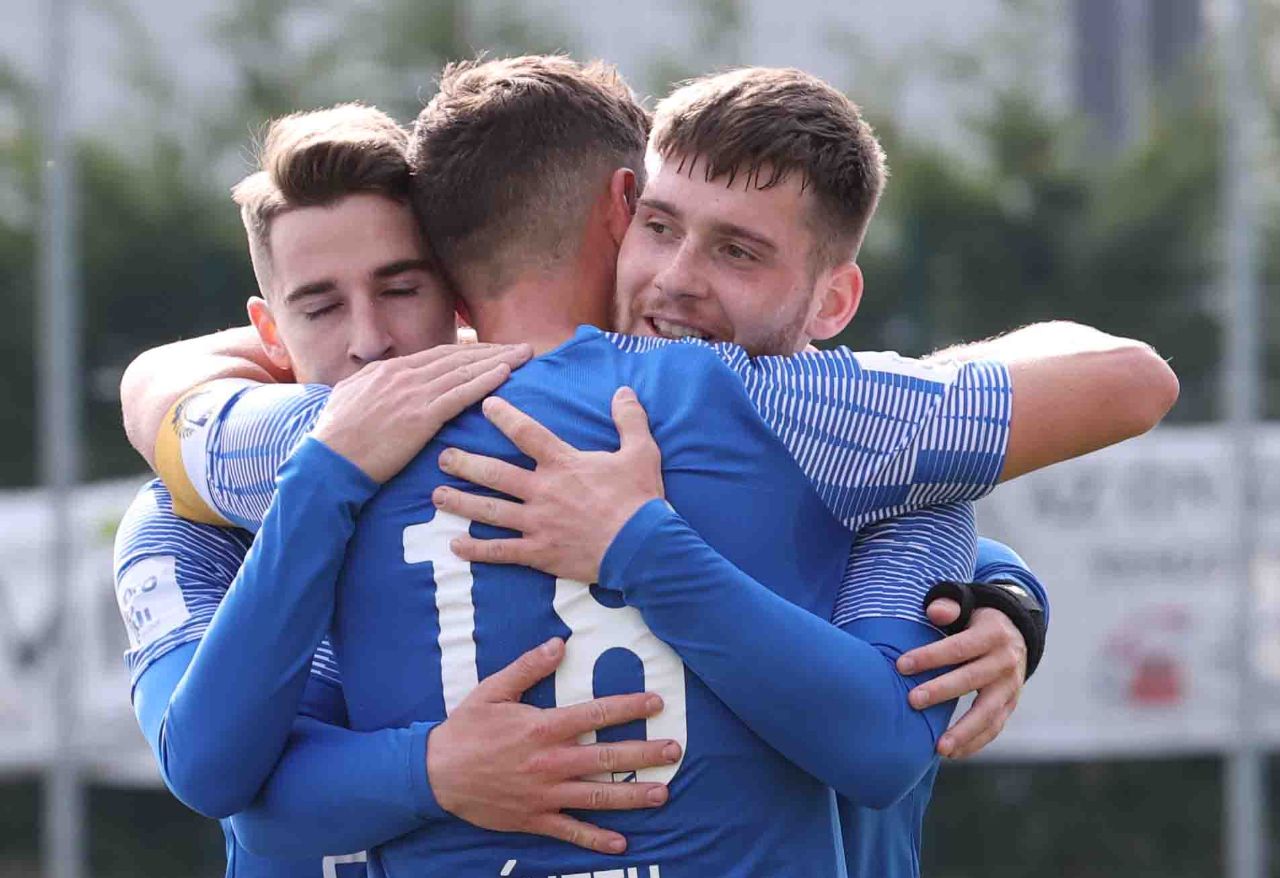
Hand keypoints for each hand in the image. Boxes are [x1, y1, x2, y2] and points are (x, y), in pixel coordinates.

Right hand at [312, 343, 532, 482]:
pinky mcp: (421, 416)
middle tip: (520, 348)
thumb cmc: (335, 438)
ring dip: (499, 361)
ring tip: (524, 356)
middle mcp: (404, 375)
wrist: (329, 462)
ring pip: (465, 371)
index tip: (492, 351)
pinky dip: (486, 381)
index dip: (470, 352)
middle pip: (458, 357)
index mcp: (389, 370)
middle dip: (493, 350)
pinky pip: (461, 394)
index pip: (439, 355)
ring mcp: (413, 394)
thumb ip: (368, 384)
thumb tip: (375, 378)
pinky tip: (506, 374)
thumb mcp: (347, 398)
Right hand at [427, 637, 679, 853]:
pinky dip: (596, 839)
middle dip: (644, 754)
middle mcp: (549, 762)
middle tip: (675, 751)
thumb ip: (528, 666)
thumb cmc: (466, 728)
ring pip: (597, 796)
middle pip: (606, 758)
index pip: (595, 714)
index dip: (628, 708)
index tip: (656, 704)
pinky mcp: (534, 819)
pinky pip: (570, 831)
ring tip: (663, 794)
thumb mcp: (493, 690)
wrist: (434, 774)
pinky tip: (622, 843)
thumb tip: (559, 644)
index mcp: (542, 727)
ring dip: (632, 796)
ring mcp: (544, 794)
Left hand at [432, 387, 663, 582]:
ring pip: (491, 510)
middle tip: (442, 457)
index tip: (485, 406)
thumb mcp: (642, 452)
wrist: (644, 548)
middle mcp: (543, 491)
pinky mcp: (540, 552)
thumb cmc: (641, 499)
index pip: (527, 433)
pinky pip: (502, 551)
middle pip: (495, 473)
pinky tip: (456, 545)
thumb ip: (630, 419)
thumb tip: (624, 390)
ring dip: (461, 502)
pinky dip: (477, 549)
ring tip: (436, 496)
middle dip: (465, 463)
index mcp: (564, 464)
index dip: (504, 417)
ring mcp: (538, 523)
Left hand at [895, 599, 1026, 758]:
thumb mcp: (967, 605)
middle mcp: (1006, 662)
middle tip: (912, 701)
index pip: (959, 647)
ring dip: (964, 732)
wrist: (1016, 633)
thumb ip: (949, 606)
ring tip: (939, 748)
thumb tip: (933, 613)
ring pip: (988, 712)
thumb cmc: (976, 620)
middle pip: (971, 679)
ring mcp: (1011, 687)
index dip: (930, 656)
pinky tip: (953, 754)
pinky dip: (975, 743)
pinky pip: (994, 727)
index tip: (901, 666)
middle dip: (941, 691)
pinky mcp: (1010, 705)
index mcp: (992, 634)